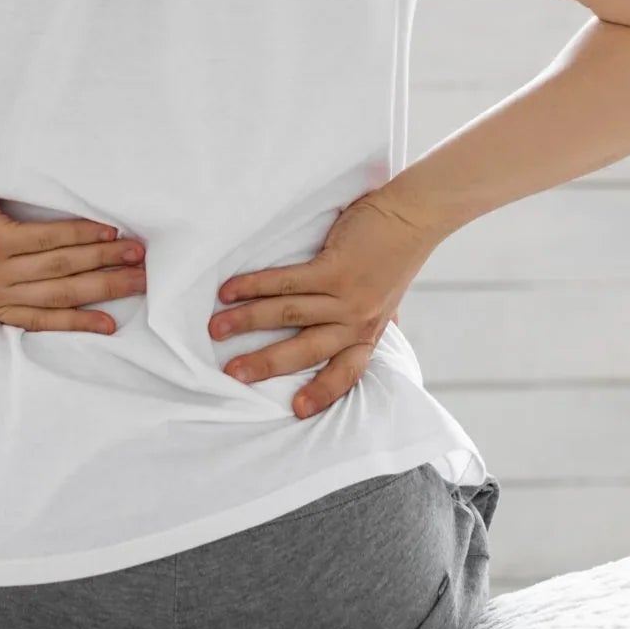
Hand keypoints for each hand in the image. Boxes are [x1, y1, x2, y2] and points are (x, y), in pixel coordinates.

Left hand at [0, 165, 144, 331]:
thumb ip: (3, 286)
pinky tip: (105, 231)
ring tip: (135, 253)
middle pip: (64, 294)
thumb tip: (41, 288)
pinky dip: (81, 235)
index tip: (113, 326)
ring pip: (62, 266)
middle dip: (108, 287)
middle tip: (144, 282)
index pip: (46, 320)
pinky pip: (49, 239)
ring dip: (105, 258)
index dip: (82, 322)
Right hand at [209, 186, 447, 418]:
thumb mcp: (386, 302)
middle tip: (232, 374)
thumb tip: (356, 343)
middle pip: (305, 351)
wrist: (412, 218)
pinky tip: (229, 291)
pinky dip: (254, 286)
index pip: (346, 373)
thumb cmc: (394, 258)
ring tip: (216, 329)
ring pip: (288, 314)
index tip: (297, 410)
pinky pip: (286, 282)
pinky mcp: (335, 268)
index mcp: (367, 334)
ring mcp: (346, 296)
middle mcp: (357, 321)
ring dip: (247, 322)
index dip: (322, 393)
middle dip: (265, 364)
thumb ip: (367, 324)